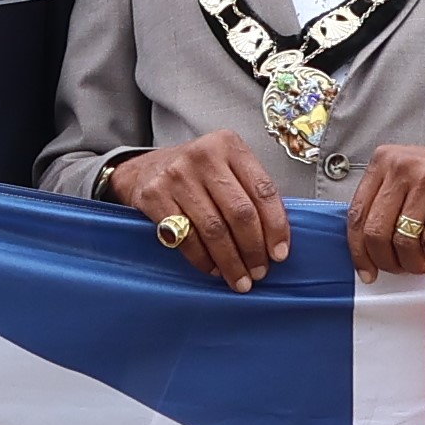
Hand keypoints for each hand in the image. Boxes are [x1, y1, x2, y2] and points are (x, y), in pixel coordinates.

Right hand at [116, 134, 293, 290]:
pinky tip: (213, 269)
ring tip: (239, 279)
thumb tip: (276, 240)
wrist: (144, 170)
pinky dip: (203, 260)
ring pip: (214, 230)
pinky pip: (186, 238)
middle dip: (253, 249)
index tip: (280, 254)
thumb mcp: (225, 167)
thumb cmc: (196, 174)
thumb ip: (249, 191)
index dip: (276, 226)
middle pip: (240, 212)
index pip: (263, 190)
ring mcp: (177, 175)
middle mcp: (203, 156)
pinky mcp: (155, 196)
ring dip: (230, 261)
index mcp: (229, 145)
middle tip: (259, 272)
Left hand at [344, 141, 424, 277]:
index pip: (356, 214)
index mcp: (385, 160)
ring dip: (414, 262)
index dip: (359, 251)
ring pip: (403, 240)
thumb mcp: (410, 178)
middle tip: (402, 269)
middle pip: (376, 231)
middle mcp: (403, 165)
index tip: (367, 271)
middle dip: (388, 261)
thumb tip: (364, 247)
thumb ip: (385, 202)